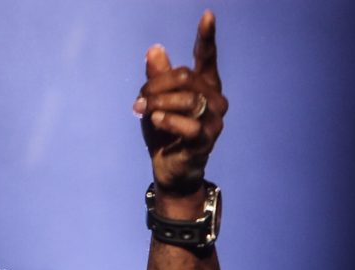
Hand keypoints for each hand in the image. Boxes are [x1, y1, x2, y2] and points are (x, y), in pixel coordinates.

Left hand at [133, 10, 227, 194]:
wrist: (169, 170)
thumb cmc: (164, 133)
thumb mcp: (155, 102)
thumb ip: (157, 78)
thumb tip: (154, 49)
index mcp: (205, 86)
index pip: (206, 58)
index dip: (207, 37)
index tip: (207, 14)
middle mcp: (215, 100)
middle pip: (185, 77)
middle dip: (156, 86)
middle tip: (139, 100)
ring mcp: (214, 121)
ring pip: (186, 99)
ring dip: (158, 104)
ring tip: (143, 112)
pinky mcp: (206, 140)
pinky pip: (187, 124)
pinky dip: (167, 120)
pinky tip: (155, 120)